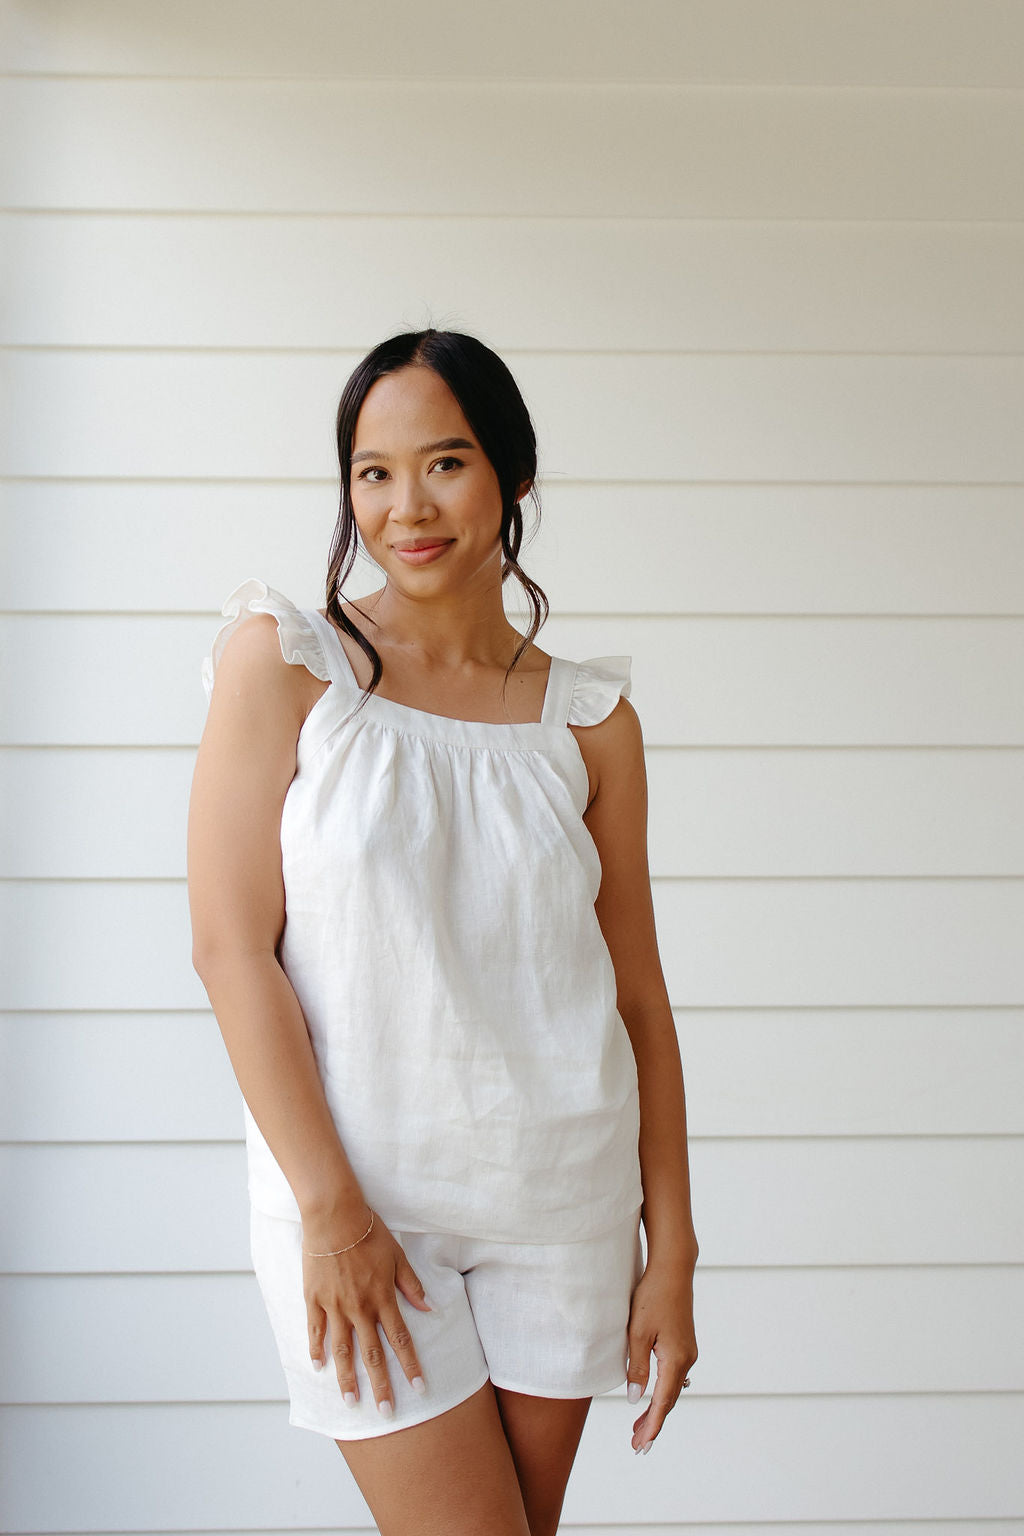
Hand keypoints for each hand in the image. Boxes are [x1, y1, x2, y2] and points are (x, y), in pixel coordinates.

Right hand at [302, 1208, 431, 1417]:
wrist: (335, 1216)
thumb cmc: (369, 1232)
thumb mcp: (397, 1256)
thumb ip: (411, 1285)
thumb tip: (430, 1307)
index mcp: (383, 1298)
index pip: (400, 1340)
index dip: (411, 1366)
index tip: (420, 1388)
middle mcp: (360, 1308)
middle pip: (372, 1354)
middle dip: (381, 1385)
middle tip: (385, 1412)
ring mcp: (335, 1306)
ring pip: (343, 1350)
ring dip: (347, 1378)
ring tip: (351, 1401)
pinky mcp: (314, 1299)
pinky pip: (315, 1330)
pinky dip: (316, 1350)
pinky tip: (318, 1367)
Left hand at [625, 1260, 696, 1452]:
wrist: (673, 1269)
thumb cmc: (652, 1297)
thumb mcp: (637, 1333)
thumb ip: (637, 1367)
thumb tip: (635, 1400)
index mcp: (676, 1359)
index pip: (663, 1402)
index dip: (651, 1426)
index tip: (641, 1446)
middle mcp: (686, 1359)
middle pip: (669, 1400)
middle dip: (652, 1424)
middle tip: (636, 1446)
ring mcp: (687, 1351)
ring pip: (672, 1388)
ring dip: (656, 1408)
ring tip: (638, 1429)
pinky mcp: (684, 1343)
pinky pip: (673, 1375)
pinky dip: (662, 1391)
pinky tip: (652, 1396)